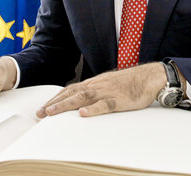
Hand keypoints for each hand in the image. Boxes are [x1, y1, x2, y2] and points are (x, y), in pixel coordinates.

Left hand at [37, 63, 165, 117]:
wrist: (149, 77)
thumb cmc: (130, 83)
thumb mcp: (108, 84)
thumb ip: (95, 91)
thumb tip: (81, 99)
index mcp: (94, 83)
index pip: (70, 90)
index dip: (56, 98)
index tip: (44, 107)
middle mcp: (97, 86)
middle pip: (72, 93)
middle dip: (54, 104)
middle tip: (41, 113)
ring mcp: (107, 92)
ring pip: (82, 98)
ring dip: (65, 105)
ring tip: (52, 112)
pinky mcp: (119, 99)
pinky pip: (104, 104)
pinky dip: (92, 109)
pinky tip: (83, 113)